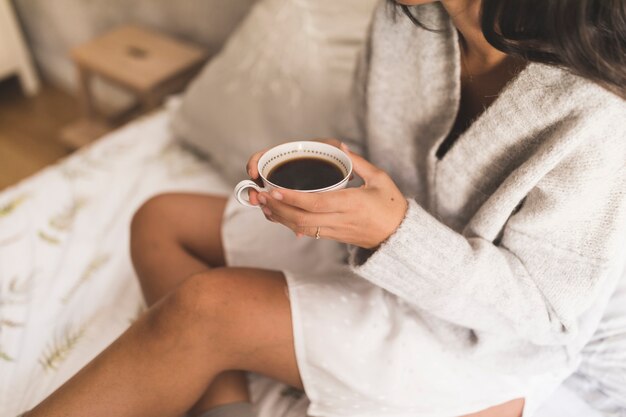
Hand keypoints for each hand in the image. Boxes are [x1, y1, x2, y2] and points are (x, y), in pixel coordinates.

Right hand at [245, 139, 344, 205]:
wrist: (338, 169)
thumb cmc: (333, 155)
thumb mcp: (333, 148)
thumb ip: (336, 147)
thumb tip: (342, 147)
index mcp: (288, 155)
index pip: (264, 156)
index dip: (255, 163)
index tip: (253, 173)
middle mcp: (283, 170)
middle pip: (261, 180)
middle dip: (255, 190)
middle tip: (256, 199)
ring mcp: (285, 186)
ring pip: (270, 197)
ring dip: (267, 205)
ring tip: (268, 213)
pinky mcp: (291, 200)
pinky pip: (281, 208)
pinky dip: (281, 215)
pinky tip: (284, 222)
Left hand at [256, 144, 407, 248]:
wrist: (399, 235)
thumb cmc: (391, 205)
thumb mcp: (380, 179)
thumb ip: (358, 163)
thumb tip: (339, 148)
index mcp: (352, 204)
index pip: (317, 204)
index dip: (294, 198)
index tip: (276, 190)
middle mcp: (340, 220)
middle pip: (302, 218)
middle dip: (279, 208)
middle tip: (261, 195)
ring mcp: (335, 230)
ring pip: (301, 227)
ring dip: (280, 217)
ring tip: (263, 204)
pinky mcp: (332, 236)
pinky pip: (307, 231)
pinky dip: (289, 223)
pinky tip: (277, 214)